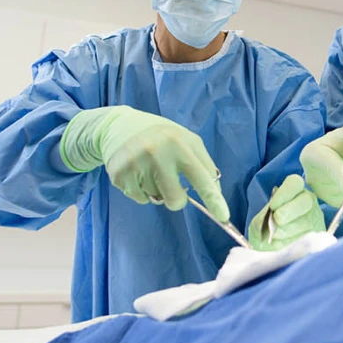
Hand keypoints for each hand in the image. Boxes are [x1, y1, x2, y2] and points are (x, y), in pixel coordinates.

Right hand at [61, 106, 228, 220]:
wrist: (119, 124)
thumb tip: (215, 194)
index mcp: (179, 143)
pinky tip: (137, 172)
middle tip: (171, 183)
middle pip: (175, 200)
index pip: (201, 177)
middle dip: (176, 199)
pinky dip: (141, 191)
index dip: (214, 200)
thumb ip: (202, 164)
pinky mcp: (119, 175)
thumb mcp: (186, 140)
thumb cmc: (161, 135)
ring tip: (149, 168)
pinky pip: (140, 199)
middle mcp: (157, 153)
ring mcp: (136, 164)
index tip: (224, 217)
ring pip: (156, 199)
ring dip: (157, 190)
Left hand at [248, 174, 325, 250]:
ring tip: (275, 237)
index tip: (272, 207)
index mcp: (294, 190)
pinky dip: (292, 243)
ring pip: (306, 222)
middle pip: (306, 201)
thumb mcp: (260, 220)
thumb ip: (263, 219)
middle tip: (277, 221)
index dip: (284, 194)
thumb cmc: (266, 228)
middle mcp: (308, 201)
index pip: (294, 183)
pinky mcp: (318, 236)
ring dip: (288, 231)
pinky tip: (282, 245)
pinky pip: (307, 238)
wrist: (271, 246)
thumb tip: (271, 221)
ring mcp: (315, 219)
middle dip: (289, 212)